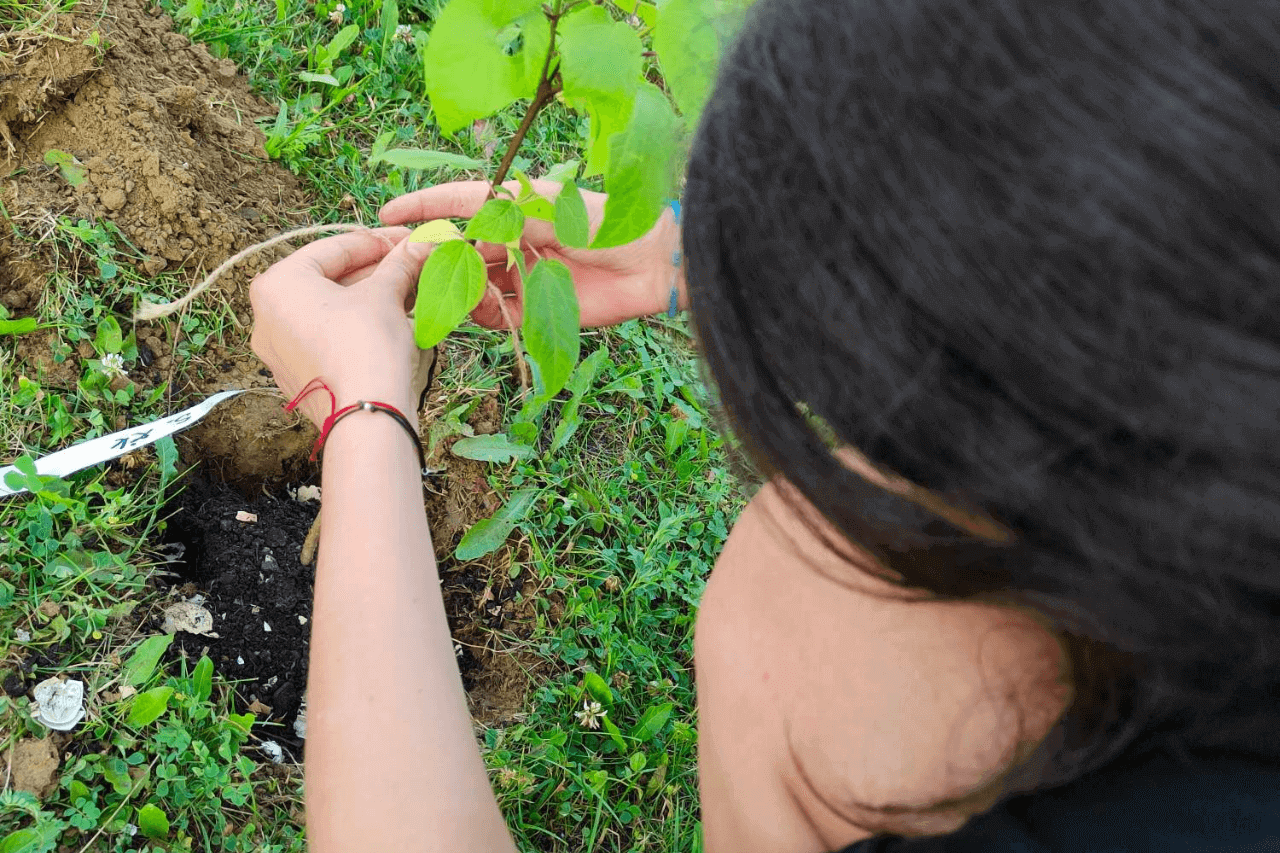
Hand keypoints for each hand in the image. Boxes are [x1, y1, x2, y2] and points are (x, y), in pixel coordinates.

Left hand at [249, 227, 432, 428]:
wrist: (365, 415)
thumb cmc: (366, 344)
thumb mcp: (386, 294)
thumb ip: (399, 264)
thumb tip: (421, 244)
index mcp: (277, 284)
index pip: (333, 249)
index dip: (377, 242)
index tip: (406, 240)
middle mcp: (266, 317)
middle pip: (328, 281)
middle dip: (373, 273)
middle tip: (408, 267)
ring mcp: (278, 352)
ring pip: (327, 313)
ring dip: (367, 300)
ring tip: (406, 295)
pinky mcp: (297, 379)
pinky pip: (325, 341)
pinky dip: (354, 329)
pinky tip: (388, 325)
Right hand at [379, 180, 682, 328]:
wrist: (648, 263)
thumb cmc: (601, 223)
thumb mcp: (544, 211)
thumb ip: (495, 222)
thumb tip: (452, 236)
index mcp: (514, 207)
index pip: (456, 204)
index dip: (421, 208)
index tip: (386, 215)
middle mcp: (512, 240)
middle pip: (457, 251)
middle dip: (432, 258)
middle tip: (406, 267)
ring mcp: (520, 275)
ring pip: (470, 285)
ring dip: (454, 290)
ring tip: (442, 292)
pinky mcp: (532, 308)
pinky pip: (493, 315)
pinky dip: (481, 314)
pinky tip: (476, 310)